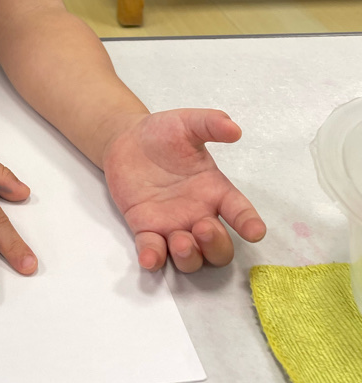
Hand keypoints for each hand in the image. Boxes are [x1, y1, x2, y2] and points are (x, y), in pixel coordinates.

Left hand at [101, 109, 265, 272]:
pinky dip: (154, 259)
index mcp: (214, 190)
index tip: (255, 231)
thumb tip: (234, 128)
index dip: (249, 223)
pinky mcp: (146, 230)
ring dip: (190, 258)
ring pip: (191, 259)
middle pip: (219, 247)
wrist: (127, 139)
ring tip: (181, 241)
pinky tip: (150, 257)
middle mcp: (198, 214)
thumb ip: (210, 123)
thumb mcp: (187, 123)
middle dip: (216, 245)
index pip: (239, 211)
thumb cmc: (163, 133)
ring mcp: (172, 226)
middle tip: (203, 227)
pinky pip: (153, 253)